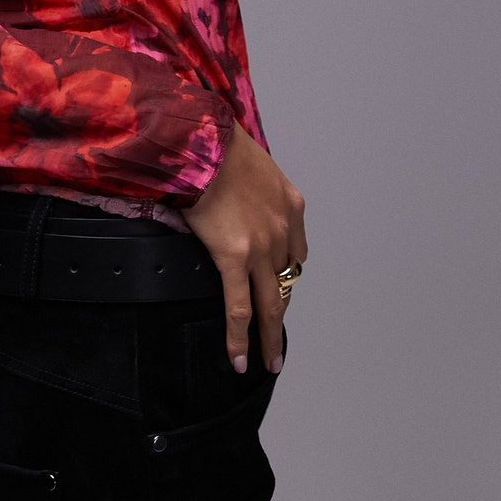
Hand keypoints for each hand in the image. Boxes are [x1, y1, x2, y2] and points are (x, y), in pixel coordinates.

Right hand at [183, 119, 306, 375]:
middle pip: (285, 283)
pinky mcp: (235, 256)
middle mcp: (283, 229)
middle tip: (278, 340)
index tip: (276, 288)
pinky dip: (241, 337)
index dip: (284, 276)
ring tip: (268, 360)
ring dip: (269, 334)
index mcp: (291, 205)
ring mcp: (262, 246)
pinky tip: (239, 360)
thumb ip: (255, 191)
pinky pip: (239, 307)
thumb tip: (237, 201)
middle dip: (282, 313)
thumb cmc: (221, 145)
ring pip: (270, 302)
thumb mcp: (255, 164)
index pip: (295, 253)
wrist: (205, 140)